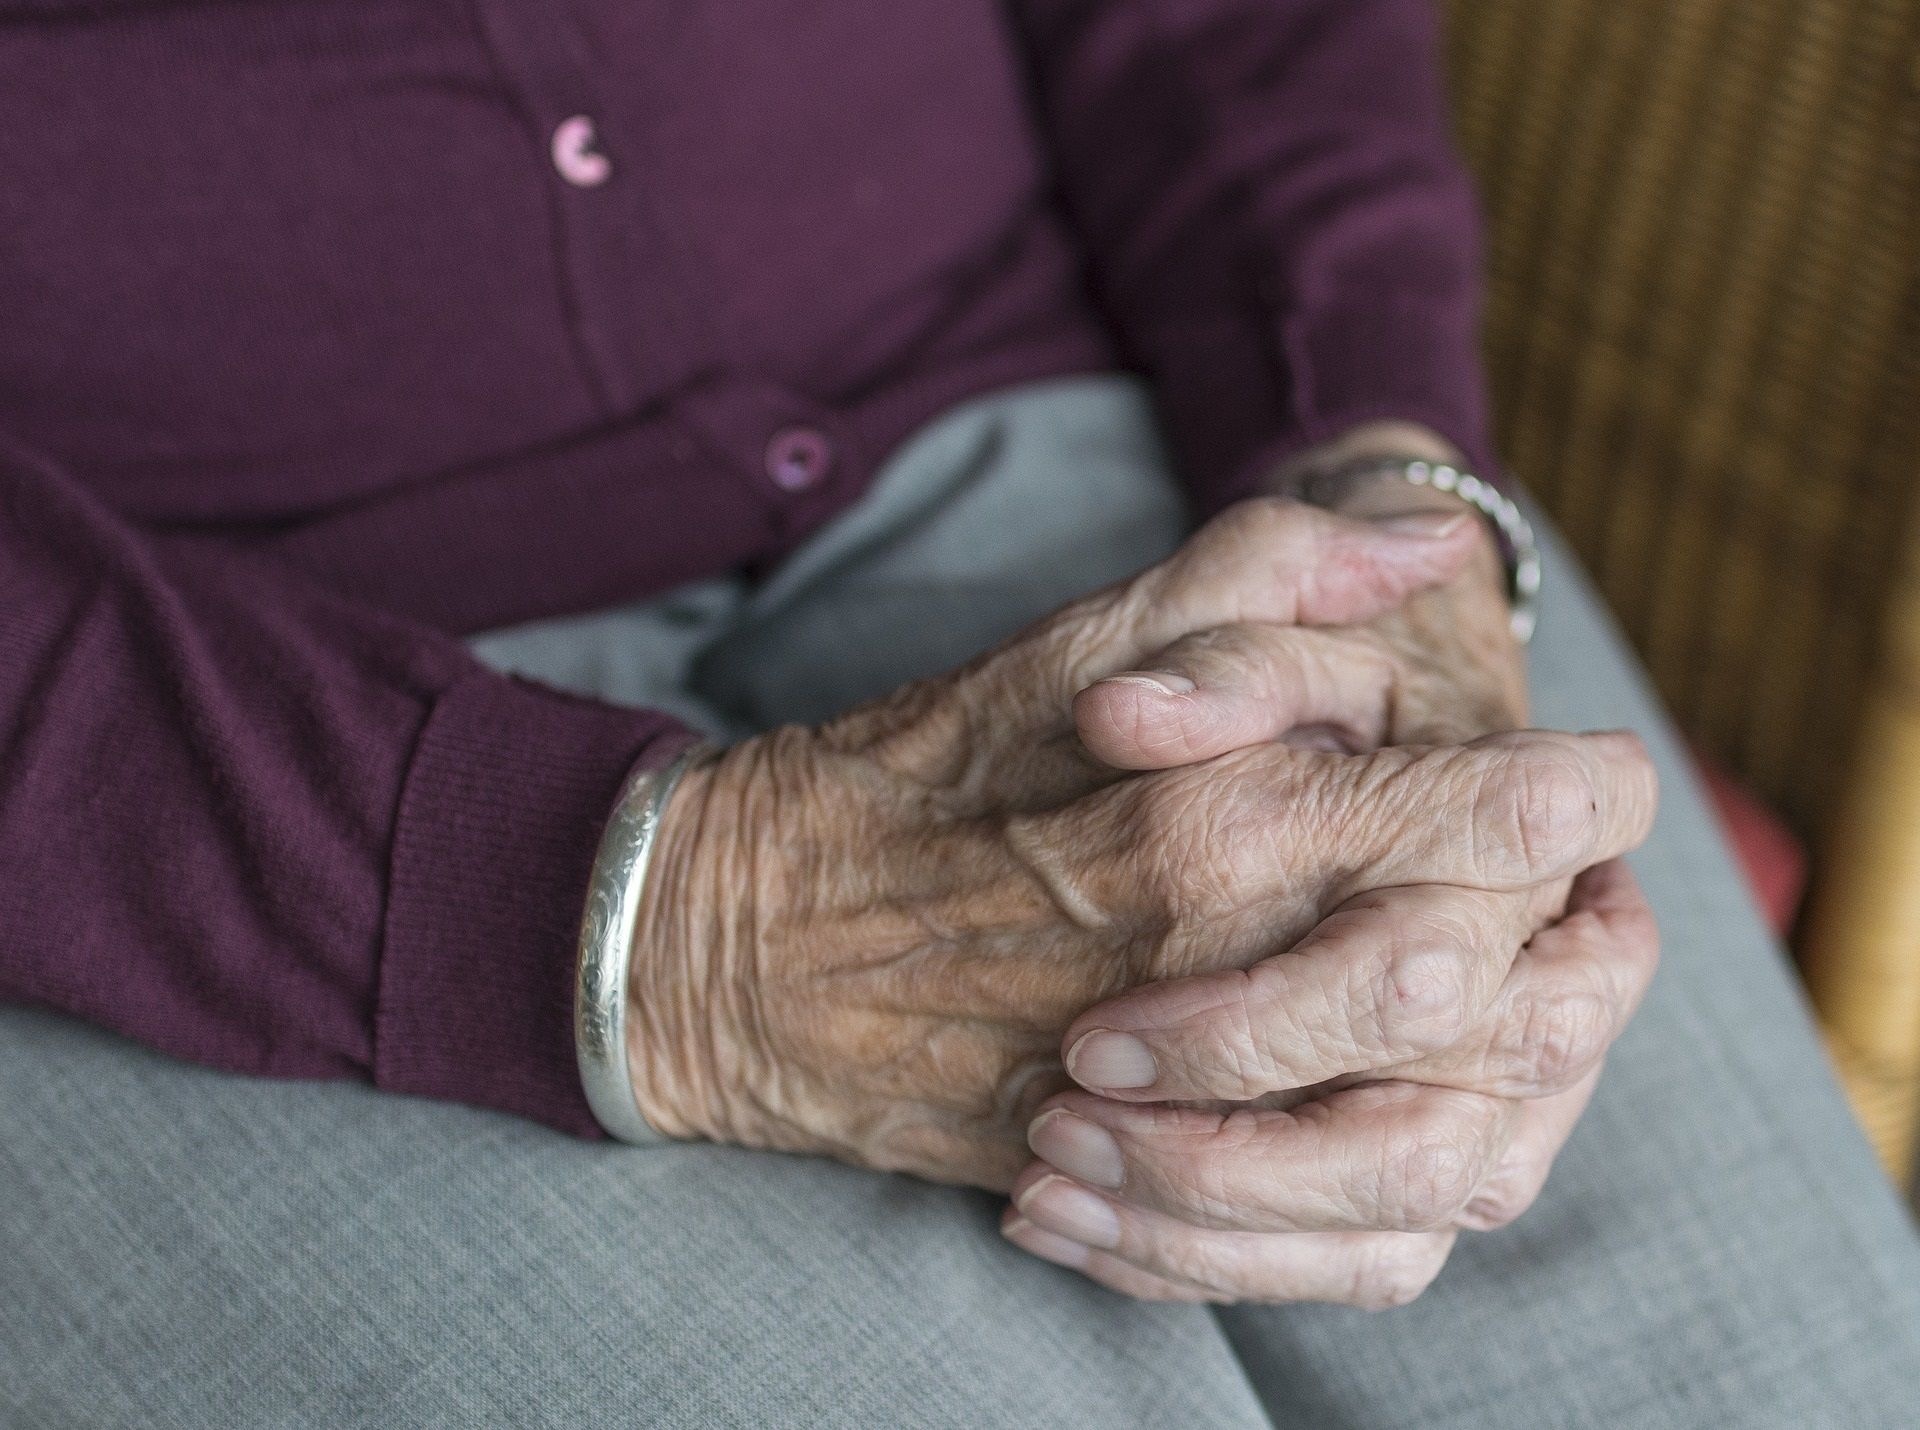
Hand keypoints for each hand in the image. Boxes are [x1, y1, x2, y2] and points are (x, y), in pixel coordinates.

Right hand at [627, 498, 1656, 1205]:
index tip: (1587, 776)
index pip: (1498, 820)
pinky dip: (1401, 1204)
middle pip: (1506, 998)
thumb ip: (1263, 571)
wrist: (737, 948)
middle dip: (1563, 938)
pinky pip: (1342, 1257)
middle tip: (1539, 889)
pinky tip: (1378, 1129)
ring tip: (1474, 1012)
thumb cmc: (905, 779)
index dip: (1583, 792)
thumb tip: (1430, 541)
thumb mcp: (1075, 639)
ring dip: (1498, 1079)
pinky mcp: (1143, 1188)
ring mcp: (1188, 1101)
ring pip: (1449, 1149)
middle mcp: (1225, 970)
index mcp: (1223, 819)